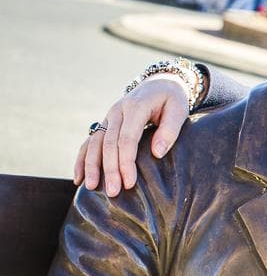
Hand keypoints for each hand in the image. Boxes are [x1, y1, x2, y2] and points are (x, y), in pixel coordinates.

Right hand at [74, 73, 190, 195]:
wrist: (159, 83)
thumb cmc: (172, 99)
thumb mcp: (179, 109)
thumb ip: (170, 130)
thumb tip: (157, 153)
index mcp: (135, 107)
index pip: (127, 139)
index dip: (126, 162)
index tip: (130, 183)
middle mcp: (117, 111)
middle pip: (109, 144)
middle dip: (109, 169)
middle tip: (113, 192)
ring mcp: (108, 117)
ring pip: (94, 143)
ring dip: (91, 166)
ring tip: (90, 187)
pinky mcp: (105, 123)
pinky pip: (89, 142)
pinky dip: (82, 159)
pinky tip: (78, 177)